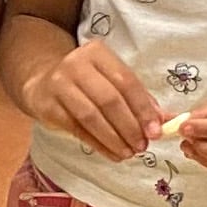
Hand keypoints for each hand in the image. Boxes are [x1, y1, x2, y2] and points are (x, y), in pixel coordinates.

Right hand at [17, 39, 166, 163]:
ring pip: (92, 116)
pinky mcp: (47, 106)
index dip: (143, 108)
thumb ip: (138, 98)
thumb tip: (166, 121)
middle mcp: (76, 64)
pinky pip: (77, 129)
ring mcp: (59, 84)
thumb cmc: (85, 83)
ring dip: (114, 139)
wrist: (41, 82)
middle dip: (130, 126)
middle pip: (109, 99)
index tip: (156, 131)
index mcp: (98, 53)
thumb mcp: (110, 81)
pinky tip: (112, 154)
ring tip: (129, 153)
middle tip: (143, 146)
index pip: (126, 81)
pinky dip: (98, 145)